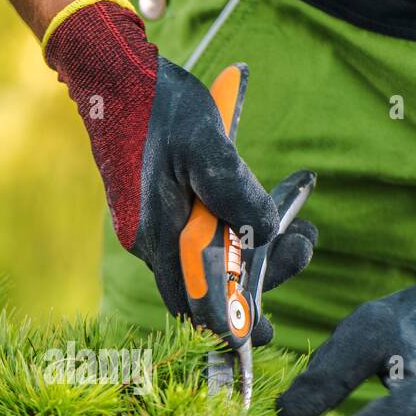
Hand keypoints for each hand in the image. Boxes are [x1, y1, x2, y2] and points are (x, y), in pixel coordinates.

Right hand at [44, 0, 312, 329]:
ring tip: (300, 229)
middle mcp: (153, 242)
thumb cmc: (158, 105)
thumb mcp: (204, 141)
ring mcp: (155, 231)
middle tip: (303, 244)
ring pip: (209, 265)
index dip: (229, 324)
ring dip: (256, 256)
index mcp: (159, 233)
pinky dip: (237, 236)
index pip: (195, 301)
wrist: (113, 78)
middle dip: (260, 280)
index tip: (259, 336)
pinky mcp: (160, 216)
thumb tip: (265, 231)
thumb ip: (233, 188)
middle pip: (208, 288)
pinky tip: (267, 212)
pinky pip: (202, 243)